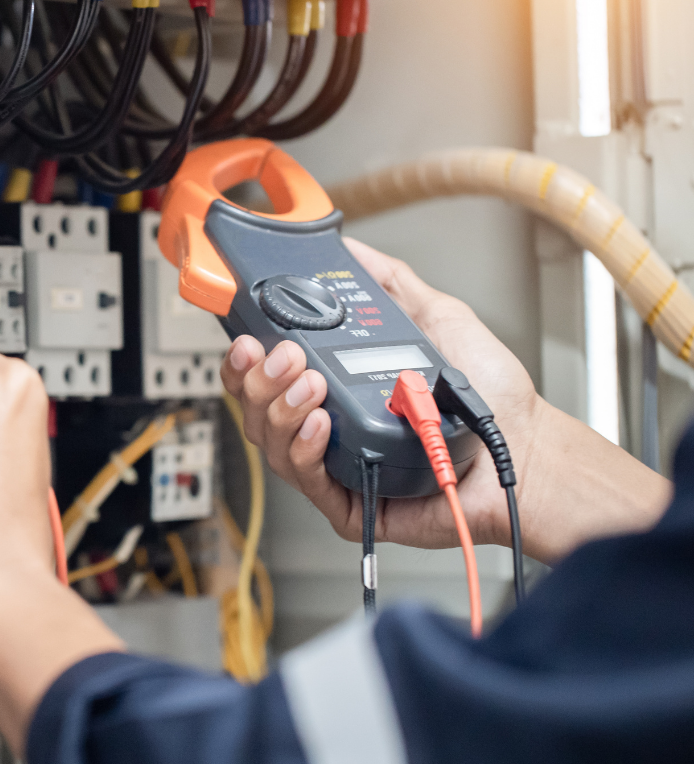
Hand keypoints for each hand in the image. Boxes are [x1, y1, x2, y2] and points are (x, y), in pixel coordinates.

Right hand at [222, 238, 669, 563]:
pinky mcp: (350, 505)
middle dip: (258, 380)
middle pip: (257, 410)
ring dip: (280, 408)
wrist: (527, 445)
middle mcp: (327, 429)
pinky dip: (304, 449)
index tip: (249, 335)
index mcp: (334, 389)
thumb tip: (351, 248)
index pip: (266, 377)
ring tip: (310, 383)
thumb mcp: (437, 318)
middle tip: (285, 354)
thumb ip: (391, 283)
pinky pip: (306, 481)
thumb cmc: (491, 397)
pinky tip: (320, 423)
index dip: (246, 360)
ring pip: (272, 444)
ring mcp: (335, 469)